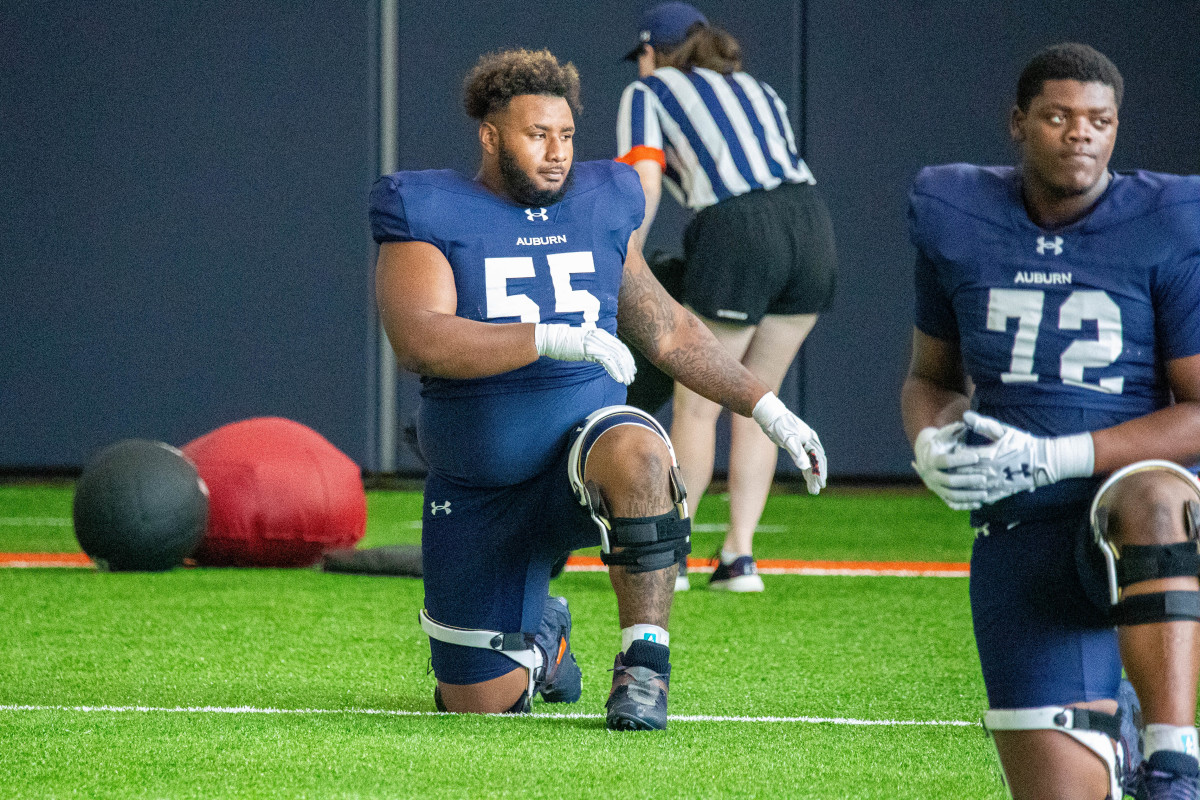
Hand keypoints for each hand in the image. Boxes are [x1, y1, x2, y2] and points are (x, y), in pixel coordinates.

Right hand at [534, 324, 636, 384]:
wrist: (550, 339)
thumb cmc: (563, 343)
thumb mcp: (583, 344)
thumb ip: (595, 348)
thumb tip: (604, 358)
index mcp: (600, 333)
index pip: (620, 346)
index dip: (628, 358)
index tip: (631, 369)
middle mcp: (600, 336)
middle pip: (621, 351)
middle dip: (628, 366)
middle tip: (631, 378)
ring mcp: (595, 342)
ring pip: (617, 357)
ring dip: (623, 370)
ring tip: (626, 381)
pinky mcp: (590, 349)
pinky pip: (608, 361)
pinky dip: (615, 371)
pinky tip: (619, 379)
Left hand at [752, 392, 826, 493]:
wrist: (769, 414)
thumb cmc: (778, 425)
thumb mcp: (787, 439)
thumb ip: (797, 452)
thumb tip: (805, 466)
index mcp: (809, 439)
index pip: (818, 459)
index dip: (820, 472)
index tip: (821, 484)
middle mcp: (809, 441)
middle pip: (816, 462)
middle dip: (817, 476)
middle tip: (817, 490)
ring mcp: (803, 443)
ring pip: (810, 462)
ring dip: (811, 475)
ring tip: (813, 489)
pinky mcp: (796, 445)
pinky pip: (804, 459)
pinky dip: (806, 469)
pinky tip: (806, 476)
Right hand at [911, 422, 988, 510]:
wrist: (927, 455)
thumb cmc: (942, 442)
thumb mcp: (945, 434)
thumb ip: (954, 429)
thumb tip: (964, 423)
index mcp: (931, 459)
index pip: (946, 461)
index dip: (961, 460)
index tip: (977, 457)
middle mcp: (930, 475)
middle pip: (949, 481)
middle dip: (968, 480)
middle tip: (985, 478)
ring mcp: (935, 487)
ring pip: (951, 495)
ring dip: (968, 496)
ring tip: (985, 494)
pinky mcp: (940, 495)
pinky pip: (952, 504)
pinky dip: (965, 505)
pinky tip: (979, 504)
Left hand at [960, 411, 1093, 503]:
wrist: (1044, 461)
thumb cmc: (1023, 443)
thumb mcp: (1004, 431)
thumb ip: (984, 424)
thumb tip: (965, 415)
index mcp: (989, 455)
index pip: (963, 457)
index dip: (955, 453)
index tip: (951, 449)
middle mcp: (991, 472)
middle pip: (964, 473)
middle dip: (954, 469)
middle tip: (946, 465)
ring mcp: (996, 484)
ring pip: (971, 488)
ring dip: (961, 484)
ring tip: (953, 479)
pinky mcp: (1002, 492)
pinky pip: (984, 497)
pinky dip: (974, 496)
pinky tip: (967, 493)